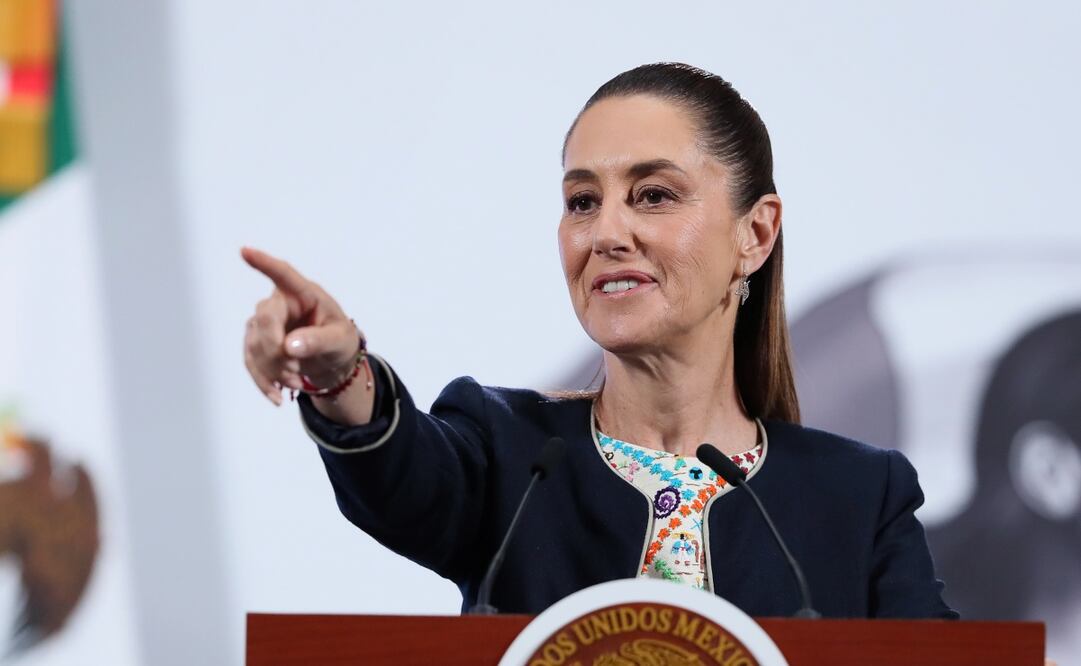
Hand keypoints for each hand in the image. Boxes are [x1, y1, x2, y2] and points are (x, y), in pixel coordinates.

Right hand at [241, 247, 358, 405]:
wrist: (332, 361)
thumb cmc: (339, 339)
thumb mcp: (339, 340)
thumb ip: (318, 341)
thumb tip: (290, 347)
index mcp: (303, 293)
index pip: (282, 274)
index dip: (263, 263)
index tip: (245, 251)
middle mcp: (279, 302)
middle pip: (265, 320)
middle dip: (277, 352)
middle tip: (296, 374)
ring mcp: (264, 322)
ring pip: (255, 344)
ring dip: (273, 370)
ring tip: (297, 384)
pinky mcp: (257, 342)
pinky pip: (251, 360)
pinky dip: (262, 381)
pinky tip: (276, 397)